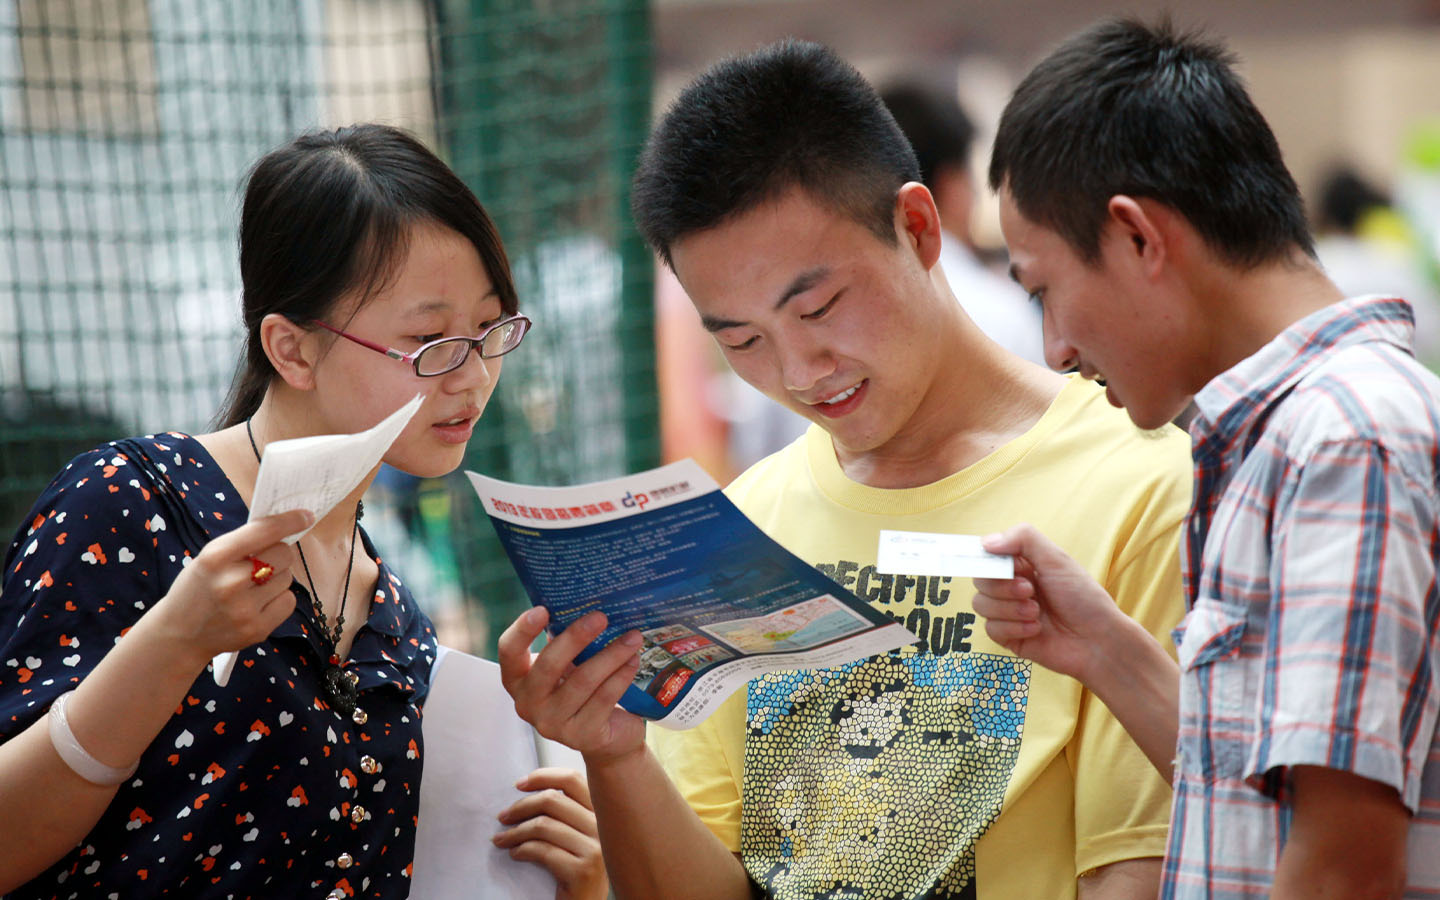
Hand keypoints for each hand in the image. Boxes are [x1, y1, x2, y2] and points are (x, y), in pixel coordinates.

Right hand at [147, 509, 311, 664]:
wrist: (180, 635)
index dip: (290, 521)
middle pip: (284, 554)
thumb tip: (286, 526)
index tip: (306, 515)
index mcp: (216, 557)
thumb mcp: (209, 557)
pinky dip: (279, 599)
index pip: (265, 531)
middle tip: (263, 562)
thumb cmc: (199, 588)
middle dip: (279, 554)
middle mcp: (231, 582)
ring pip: (288, 578)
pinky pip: (289, 601)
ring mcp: (245, 608)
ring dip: (278, 578)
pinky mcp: (257, 629)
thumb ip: (243, 542)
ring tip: (253, 587)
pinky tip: (259, 603)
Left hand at [493, 767, 608, 899]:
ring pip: (543, 825)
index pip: (573, 780)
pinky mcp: (582, 871)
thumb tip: (530, 789)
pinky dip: (521, 850)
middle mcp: (602, 828)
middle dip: (521, 806)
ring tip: (501, 839)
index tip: (520, 784)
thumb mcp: (577, 837)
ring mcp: (595, 850)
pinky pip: (542, 851)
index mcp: (601, 814)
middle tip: (502, 817)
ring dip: (514, 832)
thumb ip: (565, 813)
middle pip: (553, 800)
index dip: (543, 776)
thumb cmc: (576, 871)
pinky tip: (514, 854)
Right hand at [498, 607, 645, 763]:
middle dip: (576, 637)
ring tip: (632, 637)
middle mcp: (528, 704)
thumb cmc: (583, 690)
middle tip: (601, 617)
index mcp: (518, 680)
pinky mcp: (581, 736)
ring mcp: (552, 723)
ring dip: (611, 654)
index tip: (543, 609)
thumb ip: (566, 643)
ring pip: (583, 681)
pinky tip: (633, 660)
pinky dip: (621, 675)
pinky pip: (603, 698)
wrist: (608, 736)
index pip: (509, 651)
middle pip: (549, 665)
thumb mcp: (568, 666)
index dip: (522, 630)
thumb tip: (586, 605)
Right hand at [971, 523, 1128, 682]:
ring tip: (1037, 612)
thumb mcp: (1056, 560)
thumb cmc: (1083, 598)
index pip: (988, 556)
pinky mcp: (1009, 637)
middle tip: (1030, 590)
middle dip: (1003, 586)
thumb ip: (1023, 539)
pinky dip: (1014, 628)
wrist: (1097, 640)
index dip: (990, 561)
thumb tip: (987, 542)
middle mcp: (1012, 587)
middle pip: (980, 580)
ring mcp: (1009, 613)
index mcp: (1022, 565)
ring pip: (980, 604)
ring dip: (1010, 608)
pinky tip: (1036, 629)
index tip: (1007, 567)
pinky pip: (990, 629)